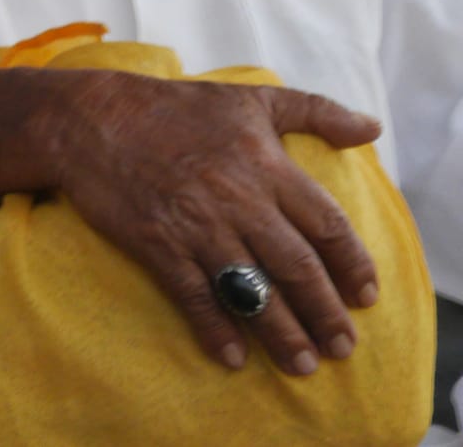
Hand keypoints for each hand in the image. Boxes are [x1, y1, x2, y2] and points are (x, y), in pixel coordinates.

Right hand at [44, 70, 381, 374]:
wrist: (91, 119)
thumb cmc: (174, 107)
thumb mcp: (249, 97)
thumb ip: (315, 110)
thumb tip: (371, 128)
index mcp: (265, 163)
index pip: (326, 224)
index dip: (352, 264)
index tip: (367, 297)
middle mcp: (239, 198)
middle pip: (297, 267)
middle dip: (325, 312)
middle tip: (344, 347)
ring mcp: (197, 225)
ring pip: (253, 289)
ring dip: (282, 332)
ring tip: (302, 364)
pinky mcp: (158, 244)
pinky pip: (195, 296)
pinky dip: (216, 329)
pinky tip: (233, 356)